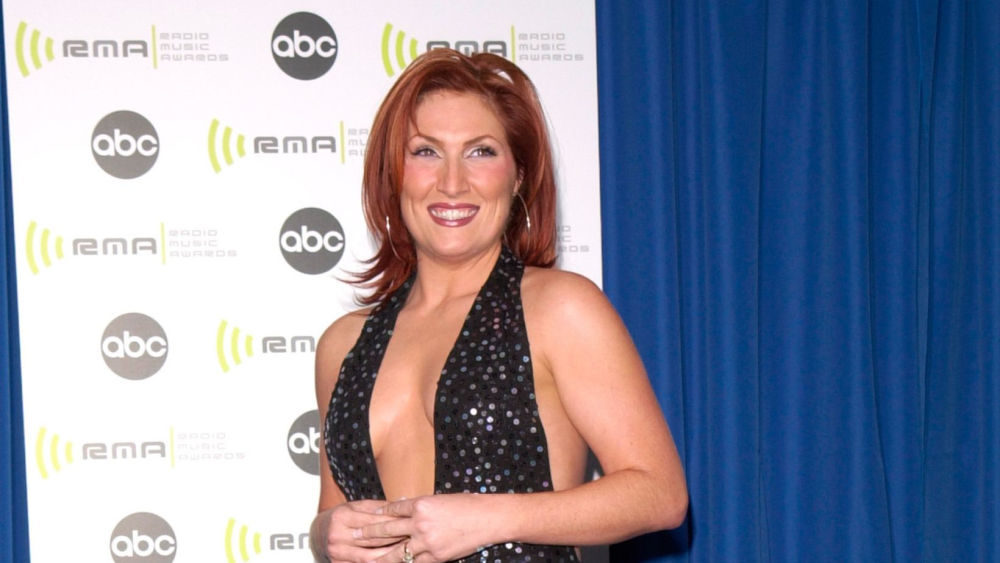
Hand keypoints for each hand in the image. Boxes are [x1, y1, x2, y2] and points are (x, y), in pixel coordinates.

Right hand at [318, 500, 406, 562]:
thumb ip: (379, 506)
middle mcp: (337, 536)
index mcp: (342, 517)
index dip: (394, 522)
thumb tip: (404, 501)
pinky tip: (391, 560)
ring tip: (406, 552)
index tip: (410, 523)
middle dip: (395, 539)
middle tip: (413, 538)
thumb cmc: (342, 517)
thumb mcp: (356, 506)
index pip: (373, 521)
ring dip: (390, 556)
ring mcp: (337, 553)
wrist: (317, 534)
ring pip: (370, 557)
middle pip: (373, 540)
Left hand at [362, 494, 494, 562]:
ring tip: (366, 558)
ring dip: (380, 556)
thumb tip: (404, 510)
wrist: (488, 518)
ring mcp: (427, 541)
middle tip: (354, 536)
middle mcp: (421, 522)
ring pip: (396, 552)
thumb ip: (420, 507)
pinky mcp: (436, 556)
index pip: (392, 509)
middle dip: (369, 534)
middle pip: (388, 530)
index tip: (366, 517)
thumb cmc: (467, 505)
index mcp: (421, 504)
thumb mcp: (440, 500)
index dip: (378, 514)